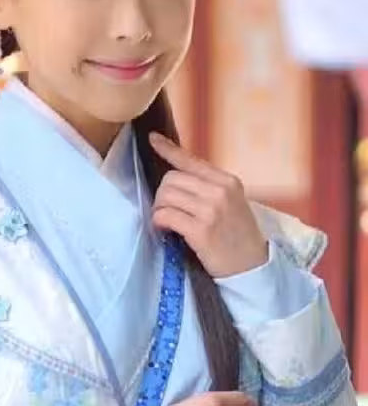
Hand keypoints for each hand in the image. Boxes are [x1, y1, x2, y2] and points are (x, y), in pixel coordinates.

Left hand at [150, 133, 267, 278]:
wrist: (253, 266)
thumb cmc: (239, 234)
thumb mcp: (232, 202)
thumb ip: (210, 187)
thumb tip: (177, 176)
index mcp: (227, 181)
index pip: (191, 160)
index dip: (168, 149)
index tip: (153, 139)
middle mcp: (219, 191)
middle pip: (172, 178)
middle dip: (162, 194)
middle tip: (166, 209)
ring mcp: (210, 211)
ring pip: (166, 195)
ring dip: (159, 208)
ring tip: (166, 220)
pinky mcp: (200, 231)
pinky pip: (166, 216)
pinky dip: (160, 221)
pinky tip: (164, 229)